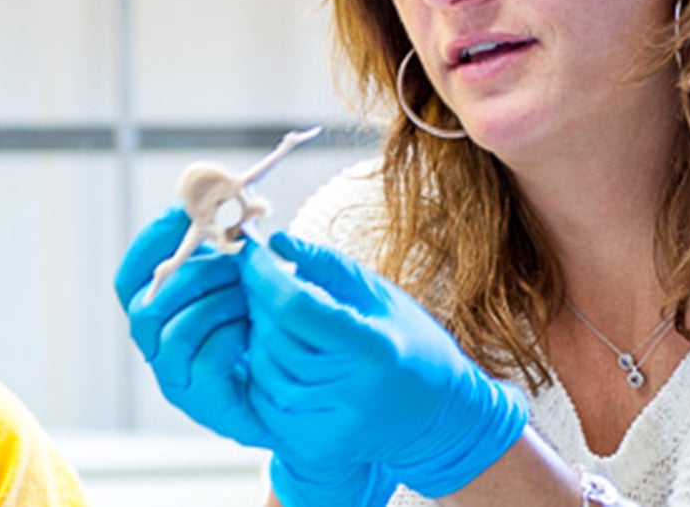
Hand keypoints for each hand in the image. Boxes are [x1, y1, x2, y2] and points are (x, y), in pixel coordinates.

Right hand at [114, 207, 272, 447]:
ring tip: (250, 296)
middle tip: (235, 257)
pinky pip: (202, 366)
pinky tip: (254, 331)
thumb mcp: (274, 275)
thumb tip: (231, 217)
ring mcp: (182, 378)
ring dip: (211, 304)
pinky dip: (228, 339)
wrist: (329, 385)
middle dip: (190, 273)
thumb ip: (248, 247)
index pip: (133, 276)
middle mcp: (164, 344)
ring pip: (169, 334)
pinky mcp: (207, 404)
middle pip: (143, 306)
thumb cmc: (295, 323)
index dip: (152, 242)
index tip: (185, 212)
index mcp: (168, 309)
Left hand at [240, 230, 528, 497]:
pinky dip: (262, 374)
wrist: (438, 416)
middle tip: (256, 280)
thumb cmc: (411, 343)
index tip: (251, 252)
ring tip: (270, 316)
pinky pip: (266, 404)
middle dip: (256, 303)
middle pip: (276, 341)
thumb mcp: (379, 295)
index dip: (265, 277)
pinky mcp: (315, 449)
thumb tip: (275, 241)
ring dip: (257, 339)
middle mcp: (352, 394)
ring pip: (264, 373)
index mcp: (374, 350)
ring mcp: (331, 427)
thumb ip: (326, 265)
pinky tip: (276, 353)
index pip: (297, 308)